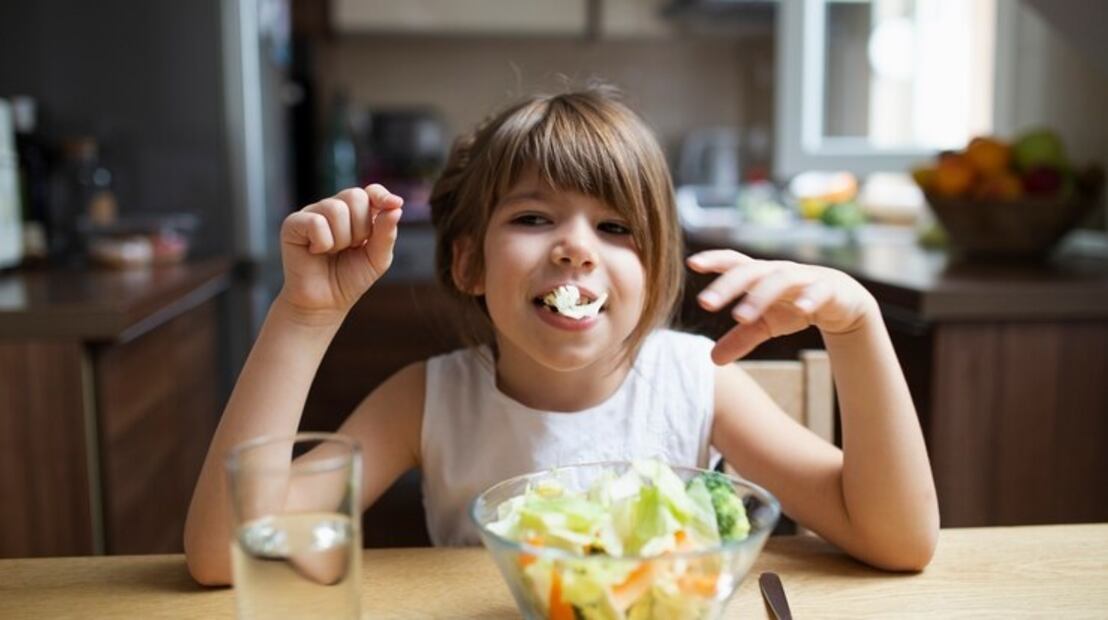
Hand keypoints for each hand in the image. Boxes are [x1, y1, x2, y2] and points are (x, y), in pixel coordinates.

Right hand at [278, 185, 402, 320]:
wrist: (324, 303)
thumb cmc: (350, 278)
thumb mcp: (377, 258)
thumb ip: (387, 233)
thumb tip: (396, 207)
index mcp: (355, 213)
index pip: (370, 191)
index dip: (382, 195)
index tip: (395, 204)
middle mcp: (333, 208)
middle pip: (355, 197)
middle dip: (361, 228)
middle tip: (352, 247)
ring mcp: (312, 213)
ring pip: (336, 209)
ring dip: (342, 239)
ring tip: (333, 252)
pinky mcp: (293, 224)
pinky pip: (316, 222)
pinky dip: (323, 242)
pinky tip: (316, 252)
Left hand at [687, 250, 876, 363]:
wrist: (842, 302)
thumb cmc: (795, 305)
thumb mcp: (766, 324)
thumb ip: (740, 339)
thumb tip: (712, 360)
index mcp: (761, 275)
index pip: (734, 263)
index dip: (714, 260)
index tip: (691, 264)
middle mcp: (779, 271)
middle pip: (749, 272)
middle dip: (726, 285)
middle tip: (704, 302)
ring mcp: (805, 277)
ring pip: (779, 280)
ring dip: (759, 296)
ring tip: (740, 316)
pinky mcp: (829, 288)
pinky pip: (819, 291)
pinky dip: (810, 298)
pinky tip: (801, 309)